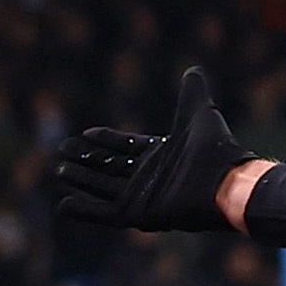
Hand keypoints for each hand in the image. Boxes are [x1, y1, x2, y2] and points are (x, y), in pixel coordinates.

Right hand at [55, 67, 255, 231]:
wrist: (225, 180)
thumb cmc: (215, 149)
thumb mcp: (199, 112)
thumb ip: (191, 93)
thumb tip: (193, 70)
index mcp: (160, 155)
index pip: (126, 147)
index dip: (106, 141)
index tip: (86, 133)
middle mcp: (150, 178)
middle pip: (110, 167)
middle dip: (88, 159)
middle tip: (63, 149)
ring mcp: (143, 198)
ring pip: (103, 187)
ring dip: (82, 179)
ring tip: (60, 170)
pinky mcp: (138, 215)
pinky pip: (105, 214)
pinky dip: (84, 210)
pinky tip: (64, 204)